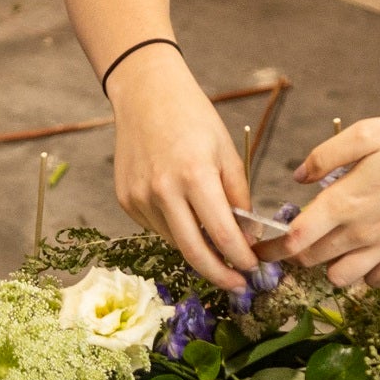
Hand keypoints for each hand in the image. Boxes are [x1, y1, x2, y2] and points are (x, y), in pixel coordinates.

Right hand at [109, 51, 256, 289]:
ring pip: (175, 241)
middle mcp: (162, 190)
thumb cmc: (193, 118)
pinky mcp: (125, 200)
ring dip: (198, 248)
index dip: (240, 259)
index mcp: (194, 175)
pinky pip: (157, 227)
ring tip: (215, 240)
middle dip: (219, 275)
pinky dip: (176, 228)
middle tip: (238, 286)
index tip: (253, 270)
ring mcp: (139, 197)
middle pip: (193, 252)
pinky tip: (183, 210)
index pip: (221, 235)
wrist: (145, 94)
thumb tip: (247, 237)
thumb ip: (238, 197)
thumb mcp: (226, 152)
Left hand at [285, 117, 379, 290]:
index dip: (270, 248)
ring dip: (328, 267)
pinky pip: (374, 283)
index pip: (294, 239)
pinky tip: (364, 254)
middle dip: (296, 254)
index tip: (261, 248)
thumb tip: (297, 177)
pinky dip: (363, 276)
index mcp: (345, 201)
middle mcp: (361, 233)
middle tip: (297, 239)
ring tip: (332, 247)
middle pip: (311, 261)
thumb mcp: (367, 133)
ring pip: (339, 279)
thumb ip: (325, 156)